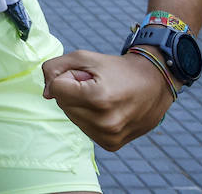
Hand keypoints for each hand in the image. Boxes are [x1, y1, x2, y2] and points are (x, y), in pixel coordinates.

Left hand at [42, 49, 174, 150]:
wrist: (154, 84)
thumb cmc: (117, 69)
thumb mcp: (84, 57)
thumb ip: (55, 68)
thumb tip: (46, 94)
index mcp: (98, 98)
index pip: (57, 88)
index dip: (68, 77)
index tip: (86, 75)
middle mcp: (104, 122)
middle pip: (63, 104)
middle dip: (73, 91)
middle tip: (96, 85)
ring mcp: (109, 136)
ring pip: (72, 117)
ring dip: (80, 105)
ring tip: (103, 97)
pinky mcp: (111, 144)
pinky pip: (84, 128)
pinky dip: (90, 117)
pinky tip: (107, 110)